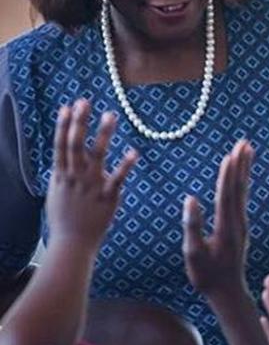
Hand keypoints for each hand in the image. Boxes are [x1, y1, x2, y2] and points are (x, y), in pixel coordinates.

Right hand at [46, 99, 136, 251]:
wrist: (72, 243)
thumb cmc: (65, 218)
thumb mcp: (57, 192)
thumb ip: (62, 173)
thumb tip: (63, 157)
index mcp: (61, 175)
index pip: (60, 145)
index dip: (63, 125)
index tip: (68, 106)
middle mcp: (74, 177)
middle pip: (75, 144)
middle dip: (78, 122)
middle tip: (84, 101)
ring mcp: (91, 187)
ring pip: (96, 156)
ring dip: (103, 134)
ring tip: (110, 115)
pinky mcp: (108, 198)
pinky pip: (117, 179)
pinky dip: (125, 165)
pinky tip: (134, 152)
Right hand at [183, 140, 252, 299]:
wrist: (228, 292)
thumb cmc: (207, 276)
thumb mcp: (193, 254)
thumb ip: (192, 227)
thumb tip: (191, 200)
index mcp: (225, 227)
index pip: (226, 195)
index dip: (227, 175)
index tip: (230, 155)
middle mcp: (237, 223)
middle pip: (239, 188)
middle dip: (241, 164)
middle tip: (244, 142)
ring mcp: (241, 224)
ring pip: (243, 191)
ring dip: (244, 169)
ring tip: (246, 149)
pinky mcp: (240, 227)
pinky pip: (242, 198)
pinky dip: (242, 182)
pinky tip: (241, 174)